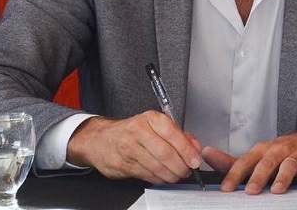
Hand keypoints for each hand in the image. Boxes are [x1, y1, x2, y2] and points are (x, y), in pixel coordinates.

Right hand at [66, 113, 202, 183]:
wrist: (100, 139)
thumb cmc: (132, 131)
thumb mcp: (156, 126)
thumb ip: (179, 135)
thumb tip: (195, 147)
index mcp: (150, 118)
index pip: (173, 134)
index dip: (187, 150)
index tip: (196, 160)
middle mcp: (138, 131)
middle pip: (165, 153)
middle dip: (180, 166)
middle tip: (187, 171)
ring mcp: (128, 148)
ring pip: (156, 166)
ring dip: (171, 175)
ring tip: (177, 175)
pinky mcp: (122, 164)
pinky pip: (146, 175)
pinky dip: (159, 179)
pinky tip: (163, 177)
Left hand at [203, 131, 296, 193]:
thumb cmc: (281, 152)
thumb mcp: (257, 154)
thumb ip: (232, 160)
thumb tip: (206, 154)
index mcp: (263, 150)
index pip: (245, 161)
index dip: (235, 175)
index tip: (226, 188)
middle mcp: (279, 151)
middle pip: (267, 162)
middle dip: (259, 177)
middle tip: (251, 191)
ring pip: (289, 165)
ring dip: (283, 177)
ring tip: (277, 190)